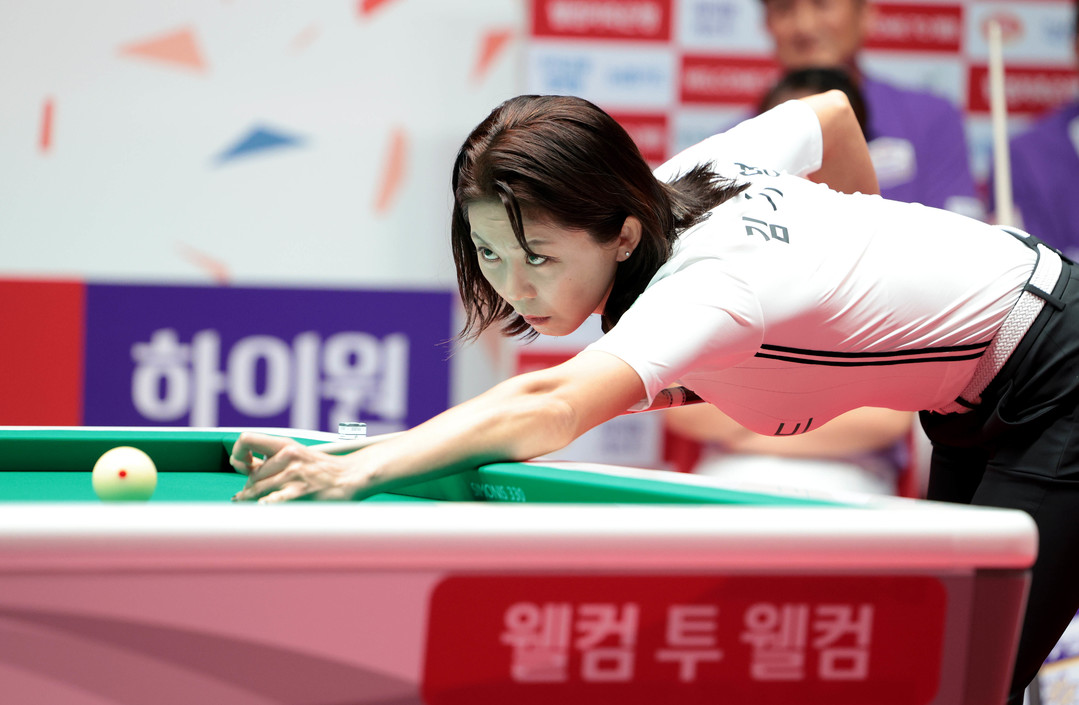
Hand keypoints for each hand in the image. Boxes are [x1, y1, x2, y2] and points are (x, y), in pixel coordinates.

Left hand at [230, 432, 363, 502]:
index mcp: (285, 444)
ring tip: (247, 503)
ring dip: (250, 498)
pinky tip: (262, 506)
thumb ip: (274, 459)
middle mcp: (288, 455)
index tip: (243, 466)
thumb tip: (247, 468)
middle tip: (247, 495)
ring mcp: (294, 473)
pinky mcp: (300, 490)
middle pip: (252, 474)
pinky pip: (274, 499)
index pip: (246, 440)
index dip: (238, 454)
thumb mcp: (298, 454)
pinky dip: (265, 504)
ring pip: (258, 488)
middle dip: (248, 487)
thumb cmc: (322, 468)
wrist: (350, 475)